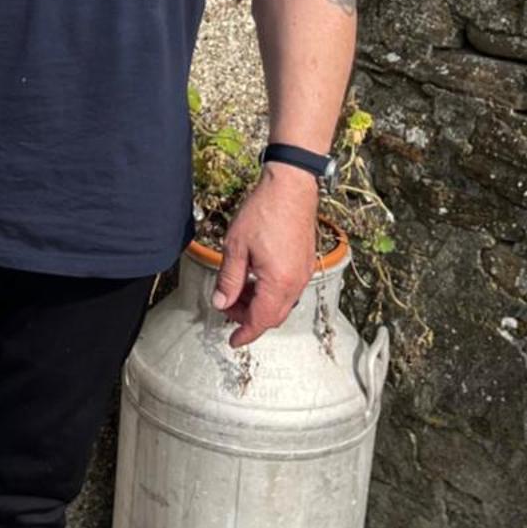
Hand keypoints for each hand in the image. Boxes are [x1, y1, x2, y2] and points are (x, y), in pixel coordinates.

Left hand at [210, 164, 319, 346]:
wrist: (291, 186)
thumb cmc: (264, 211)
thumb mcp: (236, 247)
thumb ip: (228, 279)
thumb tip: (221, 303)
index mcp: (279, 282)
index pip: (261, 320)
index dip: (245, 333)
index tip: (233, 341)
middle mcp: (296, 282)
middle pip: (273, 316)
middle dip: (249, 318)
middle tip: (227, 307)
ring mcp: (303, 273)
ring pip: (282, 303)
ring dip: (260, 305)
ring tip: (237, 290)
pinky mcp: (305, 263)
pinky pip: (288, 289)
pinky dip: (271, 293)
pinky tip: (254, 279)